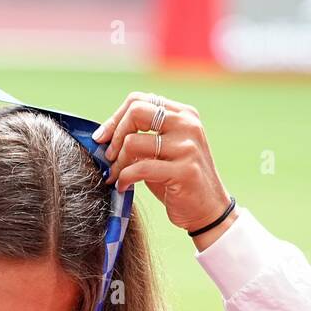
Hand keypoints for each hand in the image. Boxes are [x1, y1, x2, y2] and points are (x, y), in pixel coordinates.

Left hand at [92, 92, 234, 249]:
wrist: (209, 210)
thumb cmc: (178, 181)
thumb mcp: (163, 151)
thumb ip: (143, 136)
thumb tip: (104, 134)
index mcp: (183, 114)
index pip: (138, 100)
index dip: (115, 119)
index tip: (101, 138)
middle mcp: (187, 125)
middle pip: (136, 112)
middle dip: (114, 135)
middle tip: (108, 157)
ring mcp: (187, 147)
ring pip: (133, 142)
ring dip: (117, 162)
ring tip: (116, 175)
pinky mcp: (184, 171)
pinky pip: (139, 168)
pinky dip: (124, 178)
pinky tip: (123, 187)